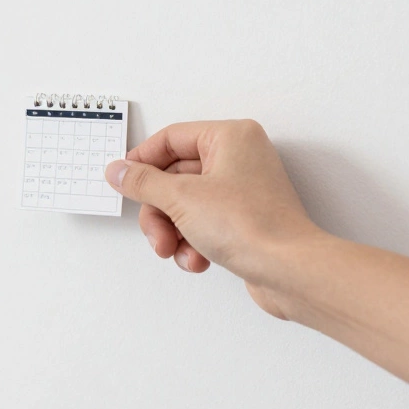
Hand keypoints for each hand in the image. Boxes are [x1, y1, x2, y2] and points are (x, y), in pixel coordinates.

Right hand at [104, 120, 323, 317]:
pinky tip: (197, 259)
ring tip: (176, 251)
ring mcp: (243, 190)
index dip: (142, 162)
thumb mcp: (180, 198)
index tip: (124, 183)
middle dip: (159, 212)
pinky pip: (202, 223)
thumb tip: (119, 171)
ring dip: (173, 232)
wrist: (289, 271)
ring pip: (185, 204)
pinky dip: (192, 242)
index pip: (170, 139)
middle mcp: (239, 158)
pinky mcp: (244, 219)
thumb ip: (142, 182)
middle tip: (156, 234)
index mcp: (230, 137)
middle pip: (174, 176)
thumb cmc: (251, 226)